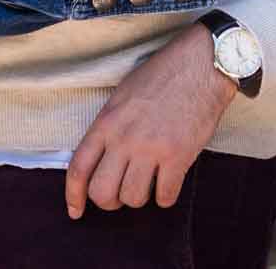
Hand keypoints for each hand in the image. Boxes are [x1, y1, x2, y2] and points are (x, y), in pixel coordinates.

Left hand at [64, 24, 231, 217]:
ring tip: (148, 182)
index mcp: (107, 121)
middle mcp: (124, 138)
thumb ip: (109, 126)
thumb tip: (102, 157)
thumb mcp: (123, 94)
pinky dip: (165, 196)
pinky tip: (168, 182)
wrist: (201, 65)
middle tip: (121, 193)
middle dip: (110, 201)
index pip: (78, 167)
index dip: (73, 195)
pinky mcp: (178, 156)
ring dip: (139, 197)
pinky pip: (165, 197)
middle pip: (102, 192)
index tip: (75, 211)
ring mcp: (151, 149)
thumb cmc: (162, 75)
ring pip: (132, 199)